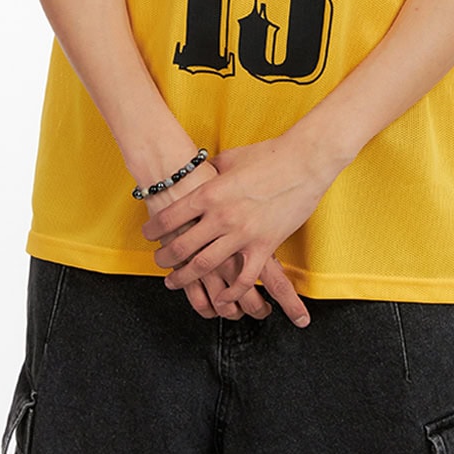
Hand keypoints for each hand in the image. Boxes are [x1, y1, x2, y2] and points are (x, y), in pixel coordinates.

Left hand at [142, 162, 277, 323]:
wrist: (304, 161)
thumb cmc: (269, 154)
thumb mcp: (231, 158)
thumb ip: (211, 170)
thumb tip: (199, 172)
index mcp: (210, 192)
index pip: (170, 217)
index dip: (154, 229)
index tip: (149, 235)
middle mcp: (221, 216)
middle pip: (181, 246)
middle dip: (164, 258)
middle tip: (158, 261)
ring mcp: (242, 233)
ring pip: (205, 266)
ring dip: (185, 278)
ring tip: (175, 282)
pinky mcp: (264, 246)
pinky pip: (243, 279)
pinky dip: (229, 293)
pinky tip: (220, 299)